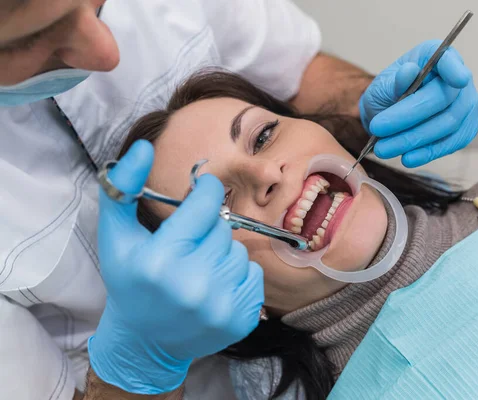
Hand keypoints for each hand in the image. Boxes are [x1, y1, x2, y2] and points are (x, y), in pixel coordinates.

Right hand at [88, 140, 263, 393]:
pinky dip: (237, 275)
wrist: (145, 341)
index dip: (204, 192)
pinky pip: (253, 274)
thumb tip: (145, 147)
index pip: (205, 204)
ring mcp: (219, 306)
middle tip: (188, 245)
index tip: (200, 193)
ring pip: (238, 250)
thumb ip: (123, 187)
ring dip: (222, 252)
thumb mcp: (116, 235)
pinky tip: (214, 286)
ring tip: (198, 268)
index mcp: (160, 260)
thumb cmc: (130, 281)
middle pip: (222, 227)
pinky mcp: (240, 319)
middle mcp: (192, 285)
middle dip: (207, 228)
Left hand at [360, 40, 477, 166]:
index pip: (450, 60)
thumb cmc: (388, 94)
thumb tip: (408, 72)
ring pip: (447, 125)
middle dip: (408, 117)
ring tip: (384, 148)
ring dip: (413, 139)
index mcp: (437, 56)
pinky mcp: (464, 130)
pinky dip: (427, 153)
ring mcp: (466, 105)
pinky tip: (407, 158)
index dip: (455, 70)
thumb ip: (394, 81)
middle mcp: (459, 78)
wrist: (388, 115)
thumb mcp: (382, 85)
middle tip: (378, 128)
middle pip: (443, 99)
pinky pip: (450, 143)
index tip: (458, 80)